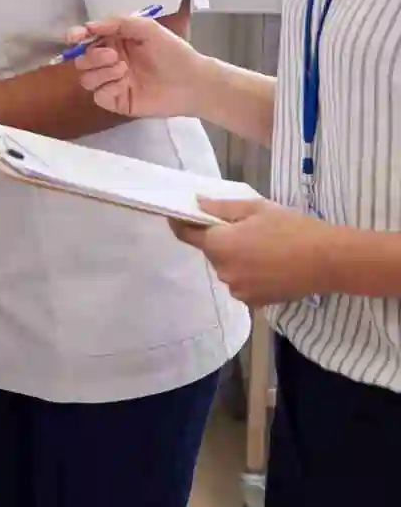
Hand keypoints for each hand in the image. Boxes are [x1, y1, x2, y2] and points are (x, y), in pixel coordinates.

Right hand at [67, 15, 205, 118]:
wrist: (192, 81)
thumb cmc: (172, 51)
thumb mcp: (147, 28)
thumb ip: (117, 23)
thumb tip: (89, 26)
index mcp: (116, 42)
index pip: (87, 39)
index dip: (77, 37)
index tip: (74, 37)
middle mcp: (110, 62)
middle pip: (82, 61)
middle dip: (92, 57)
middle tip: (114, 56)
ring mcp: (113, 83)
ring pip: (86, 79)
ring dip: (101, 73)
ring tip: (124, 70)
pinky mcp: (118, 102)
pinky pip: (98, 96)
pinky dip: (107, 88)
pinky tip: (124, 84)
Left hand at [171, 198, 332, 306]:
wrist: (327, 260)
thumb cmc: (292, 228)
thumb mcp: (256, 208)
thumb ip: (221, 208)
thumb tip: (196, 203)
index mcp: (220, 245)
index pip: (188, 235)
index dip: (181, 224)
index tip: (179, 216)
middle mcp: (223, 271)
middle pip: (212, 252)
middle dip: (222, 240)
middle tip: (246, 227)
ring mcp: (238, 291)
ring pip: (228, 268)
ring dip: (237, 258)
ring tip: (264, 247)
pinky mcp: (254, 303)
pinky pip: (243, 283)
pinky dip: (250, 273)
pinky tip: (271, 265)